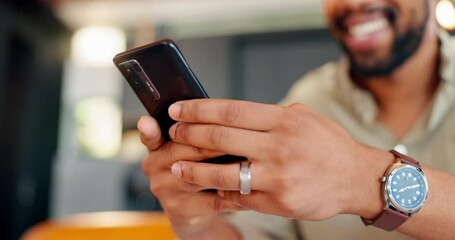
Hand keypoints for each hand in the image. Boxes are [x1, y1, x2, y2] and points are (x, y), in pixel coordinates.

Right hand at [137, 116, 242, 235]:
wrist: (192, 210)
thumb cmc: (195, 167)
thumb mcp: (190, 147)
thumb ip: (196, 129)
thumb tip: (219, 112)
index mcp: (156, 146)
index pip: (152, 135)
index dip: (150, 130)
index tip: (149, 122)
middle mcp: (154, 167)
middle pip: (182, 151)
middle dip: (211, 142)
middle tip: (237, 135)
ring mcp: (166, 191)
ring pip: (196, 176)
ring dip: (224, 168)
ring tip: (247, 160)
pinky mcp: (182, 210)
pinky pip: (212, 200)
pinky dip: (233, 193)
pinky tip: (251, 186)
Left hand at [166, 99, 392, 219]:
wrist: (356, 178)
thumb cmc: (328, 145)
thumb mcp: (304, 118)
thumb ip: (270, 116)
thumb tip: (233, 116)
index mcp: (284, 121)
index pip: (231, 111)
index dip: (199, 109)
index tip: (178, 110)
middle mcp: (279, 147)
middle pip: (221, 138)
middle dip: (190, 134)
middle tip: (173, 133)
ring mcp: (278, 177)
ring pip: (223, 173)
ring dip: (194, 170)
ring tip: (177, 166)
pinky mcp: (278, 202)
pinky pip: (239, 198)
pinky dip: (219, 193)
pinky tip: (206, 189)